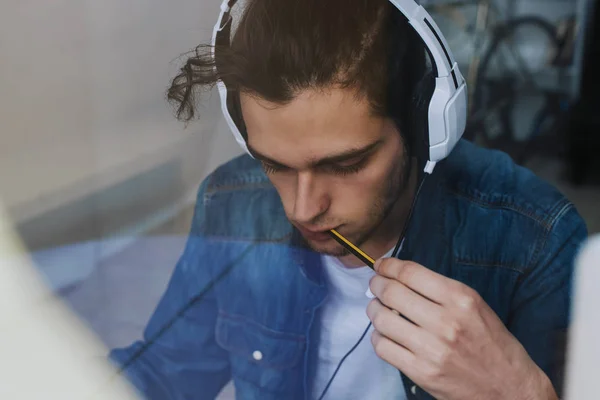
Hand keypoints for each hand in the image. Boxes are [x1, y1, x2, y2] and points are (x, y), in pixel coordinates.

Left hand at [366, 258, 557, 399]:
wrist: (510, 389)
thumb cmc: (493, 344)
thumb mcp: (476, 306)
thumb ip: (441, 292)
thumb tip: (402, 278)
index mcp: (461, 299)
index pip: (411, 273)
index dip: (389, 266)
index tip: (381, 265)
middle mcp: (445, 322)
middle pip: (392, 293)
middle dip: (377, 284)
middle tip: (375, 285)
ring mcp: (431, 349)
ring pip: (383, 319)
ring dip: (374, 310)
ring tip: (377, 308)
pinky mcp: (421, 372)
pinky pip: (383, 347)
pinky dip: (378, 337)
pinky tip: (384, 334)